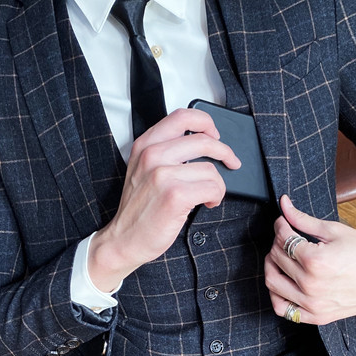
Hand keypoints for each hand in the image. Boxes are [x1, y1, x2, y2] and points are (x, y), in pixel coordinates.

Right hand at [88, 108, 239, 290]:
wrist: (124, 239)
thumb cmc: (138, 210)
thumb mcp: (143, 171)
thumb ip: (166, 152)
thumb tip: (203, 144)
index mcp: (145, 145)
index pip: (182, 116)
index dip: (205, 122)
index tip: (215, 134)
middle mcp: (152, 156)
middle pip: (203, 140)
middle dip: (225, 152)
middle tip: (231, 162)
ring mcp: (163, 175)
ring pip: (211, 169)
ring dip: (218, 185)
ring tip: (209, 195)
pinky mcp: (175, 195)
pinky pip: (212, 187)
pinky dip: (216, 197)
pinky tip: (208, 203)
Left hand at [264, 195, 355, 324]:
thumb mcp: (335, 231)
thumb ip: (304, 220)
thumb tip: (285, 206)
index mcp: (316, 261)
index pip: (283, 240)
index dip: (280, 226)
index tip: (284, 222)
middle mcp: (311, 285)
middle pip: (277, 259)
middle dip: (277, 243)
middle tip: (286, 237)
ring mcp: (312, 303)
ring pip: (273, 283)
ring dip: (272, 266)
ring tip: (282, 258)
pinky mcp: (315, 316)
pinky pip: (283, 309)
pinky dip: (277, 296)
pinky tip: (283, 283)